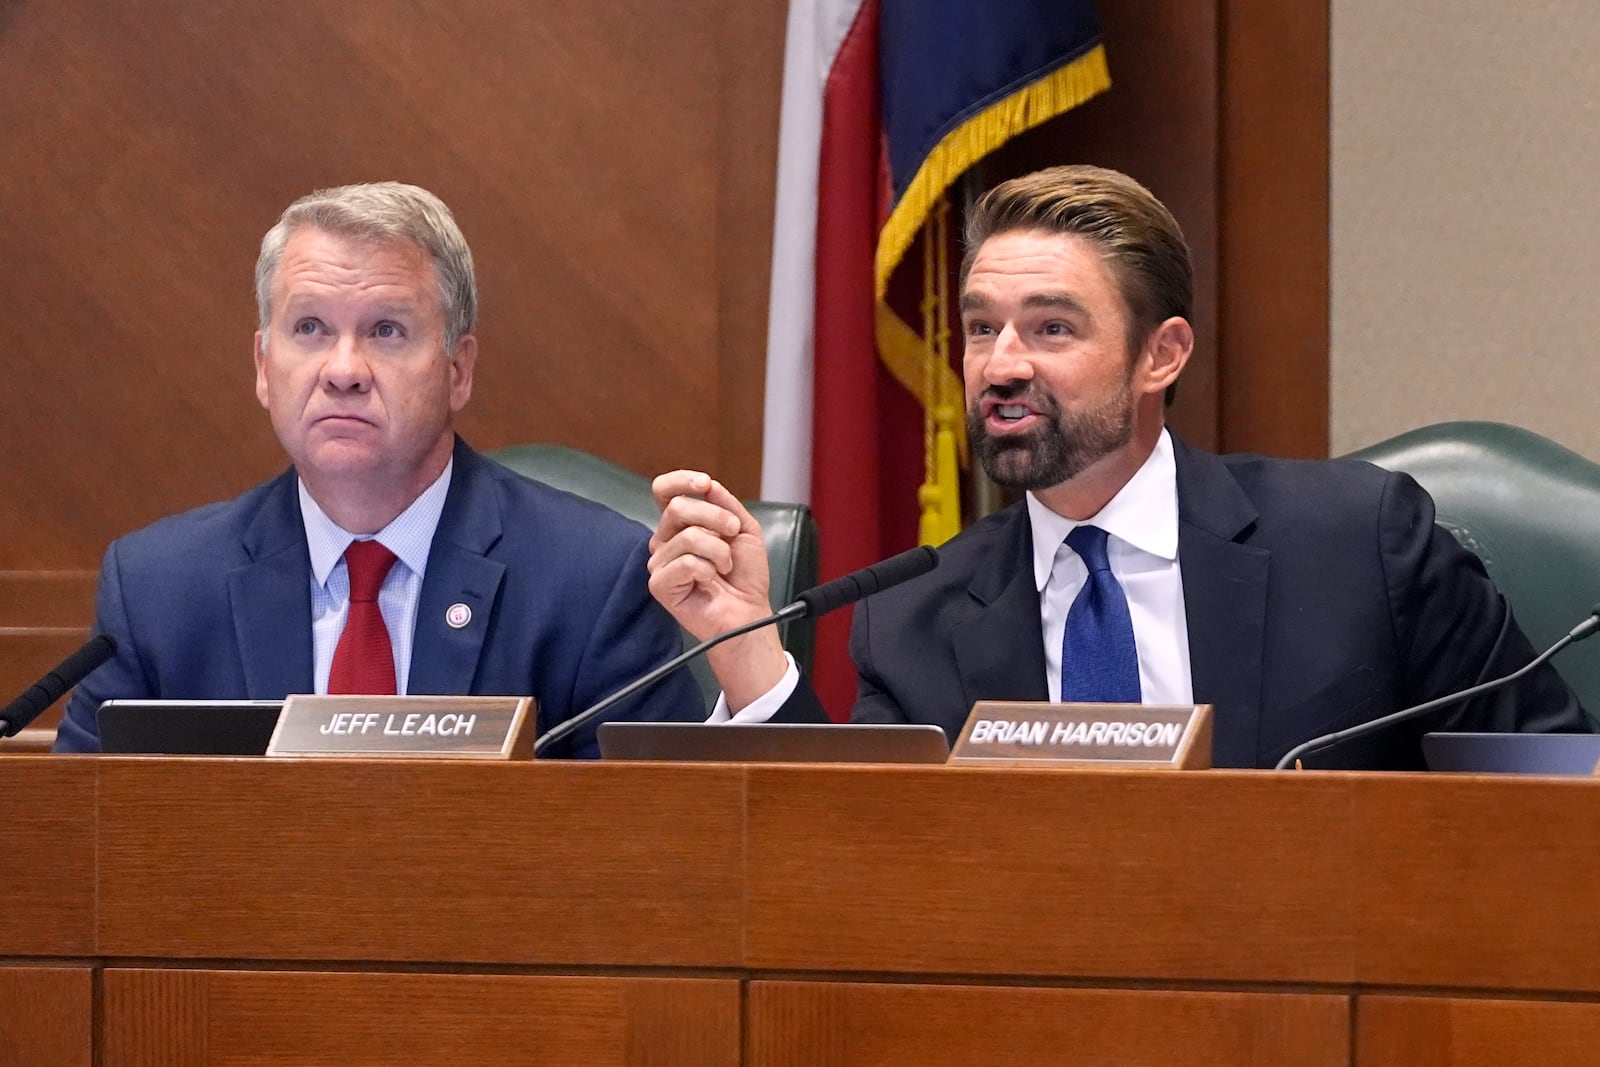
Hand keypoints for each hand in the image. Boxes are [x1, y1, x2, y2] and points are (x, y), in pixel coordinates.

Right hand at [648, 470, 788, 708]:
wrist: (749, 610)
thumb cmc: (745, 575)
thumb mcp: (744, 529)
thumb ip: (727, 504)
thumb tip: (709, 485)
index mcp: (681, 524)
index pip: (664, 490)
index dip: (681, 480)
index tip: (705, 484)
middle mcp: (666, 540)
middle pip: (679, 507)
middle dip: (716, 517)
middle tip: (732, 534)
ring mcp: (660, 562)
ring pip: (688, 536)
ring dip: (719, 551)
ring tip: (725, 566)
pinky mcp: (659, 584)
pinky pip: (686, 562)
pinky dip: (708, 569)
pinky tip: (711, 581)